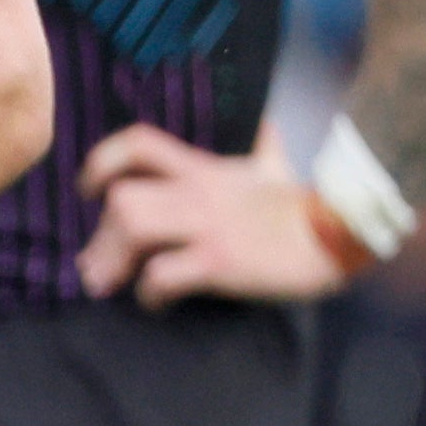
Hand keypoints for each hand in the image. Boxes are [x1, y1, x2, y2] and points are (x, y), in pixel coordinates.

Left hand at [76, 124, 344, 304]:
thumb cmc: (298, 206)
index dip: (102, 161)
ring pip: (132, 227)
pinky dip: (150, 293)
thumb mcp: (274, 166)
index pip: (138, 144)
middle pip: (121, 199)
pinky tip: (156, 302)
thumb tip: (267, 123)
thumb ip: (262, 145)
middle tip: (92, 266)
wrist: (338, 235)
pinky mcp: (219, 262)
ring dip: (111, 261)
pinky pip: (163, 274)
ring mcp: (207, 227)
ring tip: (107, 285)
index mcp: (202, 169)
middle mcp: (197, 193)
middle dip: (98, 235)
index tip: (86, 188)